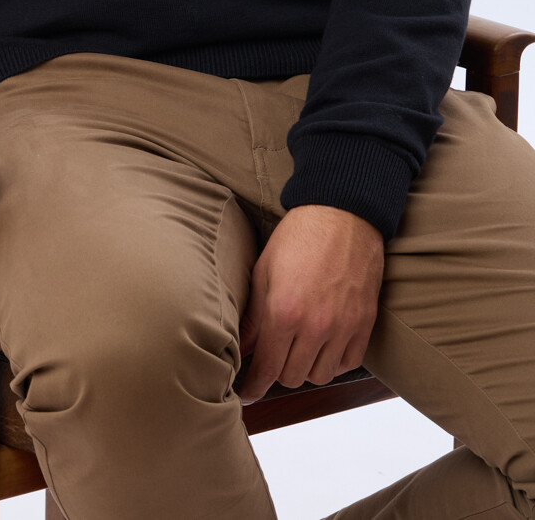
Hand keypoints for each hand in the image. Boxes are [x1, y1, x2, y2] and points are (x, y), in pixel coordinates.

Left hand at [235, 204, 383, 403]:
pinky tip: (324, 345)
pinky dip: (334, 361)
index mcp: (284, 313)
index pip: (267, 369)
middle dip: (277, 372)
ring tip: (297, 349)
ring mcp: (343, 327)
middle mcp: (315, 327)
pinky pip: (348, 364)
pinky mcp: (365, 323)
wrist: (342, 213)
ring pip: (320, 375)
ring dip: (306, 368)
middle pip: (292, 377)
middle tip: (271, 358)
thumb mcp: (264, 271)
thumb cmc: (299, 236)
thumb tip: (242, 348)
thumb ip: (253, 316)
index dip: (254, 386)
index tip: (247, 393)